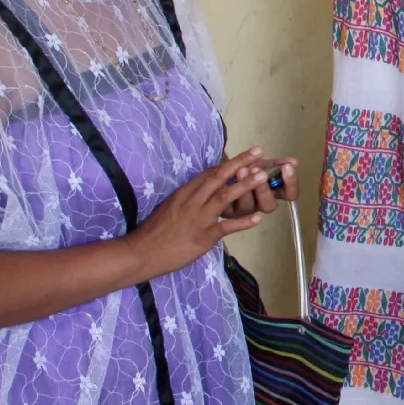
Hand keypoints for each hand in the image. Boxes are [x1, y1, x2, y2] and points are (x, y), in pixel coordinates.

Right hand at [128, 149, 270, 279]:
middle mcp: (192, 202)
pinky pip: (225, 228)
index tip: (245, 155)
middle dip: (240, 163)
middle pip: (218, 177)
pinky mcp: (202, 237)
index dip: (228, 162)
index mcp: (184, 193)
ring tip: (263, 176)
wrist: (140, 253)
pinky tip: (257, 219)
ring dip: (245, 185)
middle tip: (258, 151)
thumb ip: (187, 197)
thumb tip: (203, 189)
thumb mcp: (169, 206)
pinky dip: (242, 223)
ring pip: (224, 197)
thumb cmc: (154, 231)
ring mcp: (198, 219)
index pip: (209, 173)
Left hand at [221, 156, 297, 219]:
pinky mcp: (226, 211)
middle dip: (264, 188)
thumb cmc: (244, 171)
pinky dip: (230, 190)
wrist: (220, 176)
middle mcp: (260, 204)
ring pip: (248, 206)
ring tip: (241, 169)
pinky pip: (229, 205)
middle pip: (269, 205)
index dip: (291, 183)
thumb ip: (276, 164)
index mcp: (273, 194)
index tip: (287, 166)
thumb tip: (293, 162)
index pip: (290, 195)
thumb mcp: (261, 165)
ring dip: (245, 187)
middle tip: (257, 169)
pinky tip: (229, 177)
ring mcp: (243, 210)